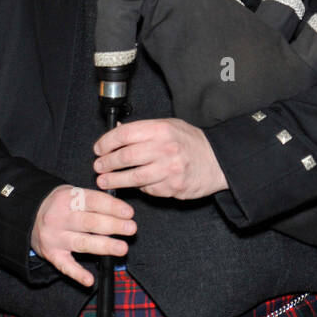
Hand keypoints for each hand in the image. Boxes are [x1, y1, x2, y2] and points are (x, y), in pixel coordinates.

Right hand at [30, 184, 136, 286]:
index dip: (112, 207)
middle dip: (113, 226)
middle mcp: (59, 218)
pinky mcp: (51, 254)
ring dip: (104, 246)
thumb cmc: (60, 205)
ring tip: (122, 248)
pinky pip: (65, 266)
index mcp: (67, 199)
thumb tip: (122, 210)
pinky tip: (90, 280)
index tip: (129, 213)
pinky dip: (77, 274)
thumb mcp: (72, 194)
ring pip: (82, 243)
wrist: (27, 216)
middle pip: (89, 222)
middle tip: (131, 228)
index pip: (93, 201)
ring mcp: (54, 237)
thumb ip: (93, 200)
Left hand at [93, 118, 227, 199]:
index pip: (124, 134)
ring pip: (132, 177)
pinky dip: (138, 187)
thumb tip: (116, 130)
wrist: (217, 161)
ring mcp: (169, 169)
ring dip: (114, 180)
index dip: (106, 142)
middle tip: (98, 166)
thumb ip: (143, 130)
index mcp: (161, 129)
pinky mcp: (172, 187)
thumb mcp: (169, 126)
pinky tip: (133, 185)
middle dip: (106, 163)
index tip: (99, 149)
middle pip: (125, 157)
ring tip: (104, 180)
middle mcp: (165, 148)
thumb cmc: (191, 142)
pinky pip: (147, 189)